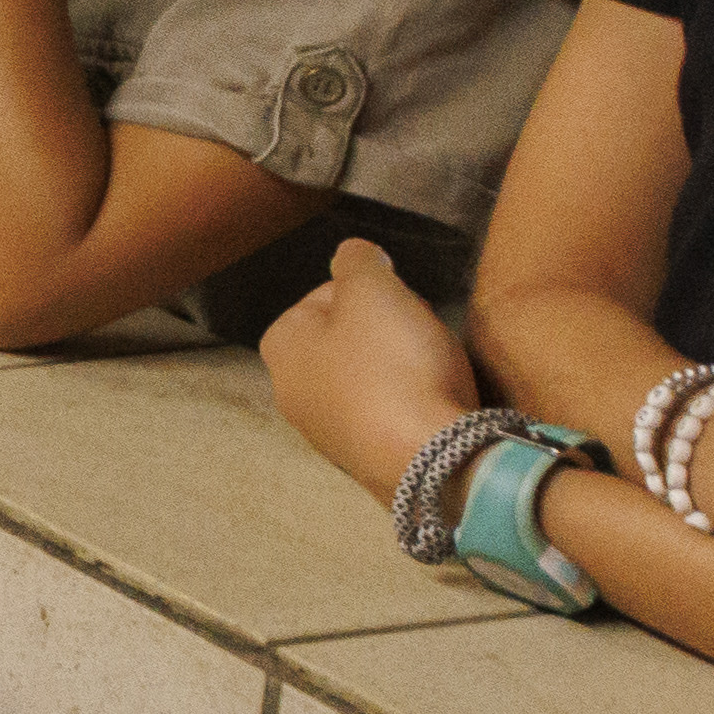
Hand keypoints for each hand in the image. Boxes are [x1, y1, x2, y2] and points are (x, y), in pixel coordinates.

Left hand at [259, 241, 483, 494]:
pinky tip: (433, 401)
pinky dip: (411, 401)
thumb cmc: (391, 366)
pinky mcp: (364, 457)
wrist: (430, 458)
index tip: (399, 301)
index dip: (371, 290)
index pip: (325, 294)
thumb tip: (354, 255)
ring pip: (371, 374)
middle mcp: (292, 392)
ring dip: (404, 363)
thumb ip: (358, 261)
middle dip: (389, 327)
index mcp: (281, 347)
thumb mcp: (373, 290)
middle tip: (419, 331)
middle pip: (349, 335)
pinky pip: (389, 412)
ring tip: (432, 366)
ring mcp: (326, 431)